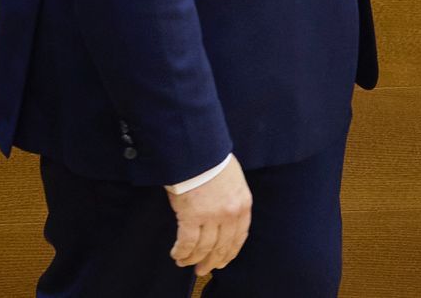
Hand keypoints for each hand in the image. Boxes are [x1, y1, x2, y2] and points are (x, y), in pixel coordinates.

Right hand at [166, 156, 251, 275]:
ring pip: (204, 248)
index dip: (230, 252)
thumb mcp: (234, 180)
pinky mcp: (192, 217)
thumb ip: (232, 200)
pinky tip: (177, 254)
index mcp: (243, 204)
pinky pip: (187, 243)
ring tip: (185, 262)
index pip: (239, 236)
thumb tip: (225, 218)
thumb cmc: (213, 160)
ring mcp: (212, 216)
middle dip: (212, 261)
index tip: (223, 261)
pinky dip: (182, 252)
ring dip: (193, 258)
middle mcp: (230, 214)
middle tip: (203, 270)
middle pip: (222, 246)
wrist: (198, 151)